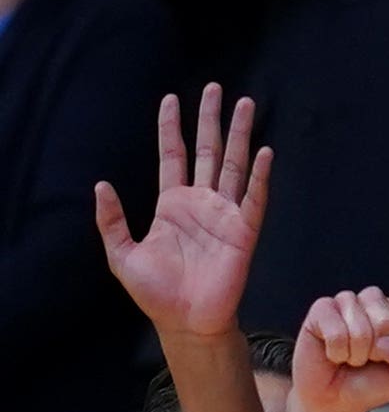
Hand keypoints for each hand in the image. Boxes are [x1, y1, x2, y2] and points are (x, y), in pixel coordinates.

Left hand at [96, 85, 269, 341]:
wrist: (186, 321)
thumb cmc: (155, 292)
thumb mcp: (121, 253)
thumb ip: (112, 220)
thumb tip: (101, 184)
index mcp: (172, 204)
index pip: (173, 155)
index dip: (171, 127)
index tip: (172, 99)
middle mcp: (201, 203)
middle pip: (208, 150)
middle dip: (212, 119)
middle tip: (218, 89)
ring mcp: (225, 216)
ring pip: (233, 165)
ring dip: (240, 135)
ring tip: (245, 105)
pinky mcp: (244, 232)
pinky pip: (254, 198)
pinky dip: (260, 175)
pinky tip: (264, 152)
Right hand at [291, 288, 388, 411]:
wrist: (335, 399)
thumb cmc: (372, 383)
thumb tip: (382, 341)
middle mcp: (374, 302)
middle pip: (386, 321)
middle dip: (377, 352)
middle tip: (367, 359)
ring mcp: (347, 301)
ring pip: (361, 329)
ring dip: (356, 354)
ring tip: (350, 357)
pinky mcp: (322, 308)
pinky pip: (336, 332)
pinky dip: (337, 352)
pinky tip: (334, 353)